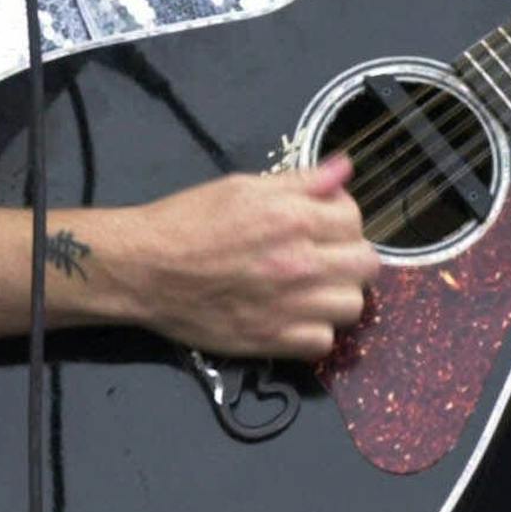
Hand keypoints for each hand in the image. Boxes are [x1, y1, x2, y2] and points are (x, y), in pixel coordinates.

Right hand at [118, 155, 379, 360]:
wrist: (144, 269)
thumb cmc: (187, 221)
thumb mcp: (243, 186)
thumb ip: (301, 181)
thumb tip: (345, 168)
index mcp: (294, 218)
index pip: (355, 219)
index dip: (340, 217)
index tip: (322, 222)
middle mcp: (301, 263)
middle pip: (366, 265)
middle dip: (349, 256)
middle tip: (323, 255)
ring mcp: (290, 307)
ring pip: (352, 307)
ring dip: (338, 295)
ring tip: (313, 287)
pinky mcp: (273, 341)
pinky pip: (323, 343)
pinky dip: (315, 332)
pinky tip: (295, 316)